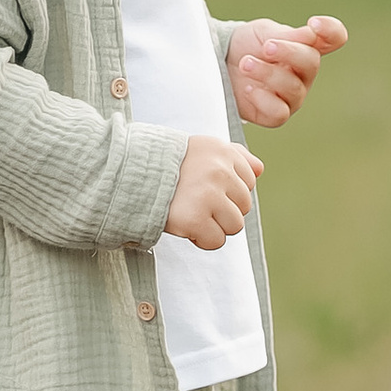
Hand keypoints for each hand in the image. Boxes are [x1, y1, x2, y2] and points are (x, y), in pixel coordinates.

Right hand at [165, 132, 260, 251]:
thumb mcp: (202, 149)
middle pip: (245, 206)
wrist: (130, 176)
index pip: (249, 181)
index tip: (204, 186)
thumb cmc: (169, 165)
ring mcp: (208, 195)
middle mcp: (220, 171)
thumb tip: (260, 170)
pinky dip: (202, 239)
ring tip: (193, 213)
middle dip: (223, 209)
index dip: (228, 190)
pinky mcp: (194, 219)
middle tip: (196, 202)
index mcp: (223, 151)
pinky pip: (216, 241)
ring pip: (235, 225)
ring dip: (215, 226)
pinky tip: (186, 225)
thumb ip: (234, 155)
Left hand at [226, 15, 348, 128]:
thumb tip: (312, 35)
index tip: (312, 23)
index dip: (331, 30)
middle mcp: (304, 72)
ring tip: (245, 64)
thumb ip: (288, 35)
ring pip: (293, 87)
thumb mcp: (263, 32)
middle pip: (312, 62)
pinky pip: (279, 112)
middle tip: (266, 47)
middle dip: (288, 52)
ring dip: (267, 73)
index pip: (334, 38)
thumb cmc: (245, 46)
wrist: (218, 64)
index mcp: (306, 47)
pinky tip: (247, 87)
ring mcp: (292, 95)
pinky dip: (262, 98)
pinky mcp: (276, 114)